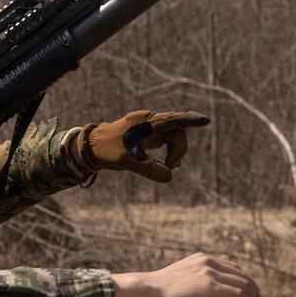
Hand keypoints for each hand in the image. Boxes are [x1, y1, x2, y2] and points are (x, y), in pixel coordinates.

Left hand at [73, 110, 210, 181]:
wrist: (90, 148)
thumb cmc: (107, 151)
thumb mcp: (127, 161)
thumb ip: (149, 168)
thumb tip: (169, 177)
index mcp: (145, 122)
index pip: (173, 119)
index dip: (190, 120)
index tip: (205, 120)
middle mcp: (149, 121)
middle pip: (176, 130)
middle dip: (179, 148)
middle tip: (172, 165)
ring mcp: (148, 127)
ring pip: (173, 135)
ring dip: (176, 150)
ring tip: (172, 165)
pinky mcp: (146, 134)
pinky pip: (166, 139)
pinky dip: (171, 150)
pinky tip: (171, 163)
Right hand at [112, 253, 264, 296]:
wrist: (146, 290)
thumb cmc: (157, 290)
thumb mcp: (179, 280)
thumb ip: (194, 282)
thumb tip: (199, 294)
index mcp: (202, 259)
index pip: (233, 269)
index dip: (246, 282)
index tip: (251, 296)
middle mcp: (208, 263)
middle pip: (242, 276)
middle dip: (255, 292)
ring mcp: (210, 274)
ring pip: (244, 286)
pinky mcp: (211, 288)